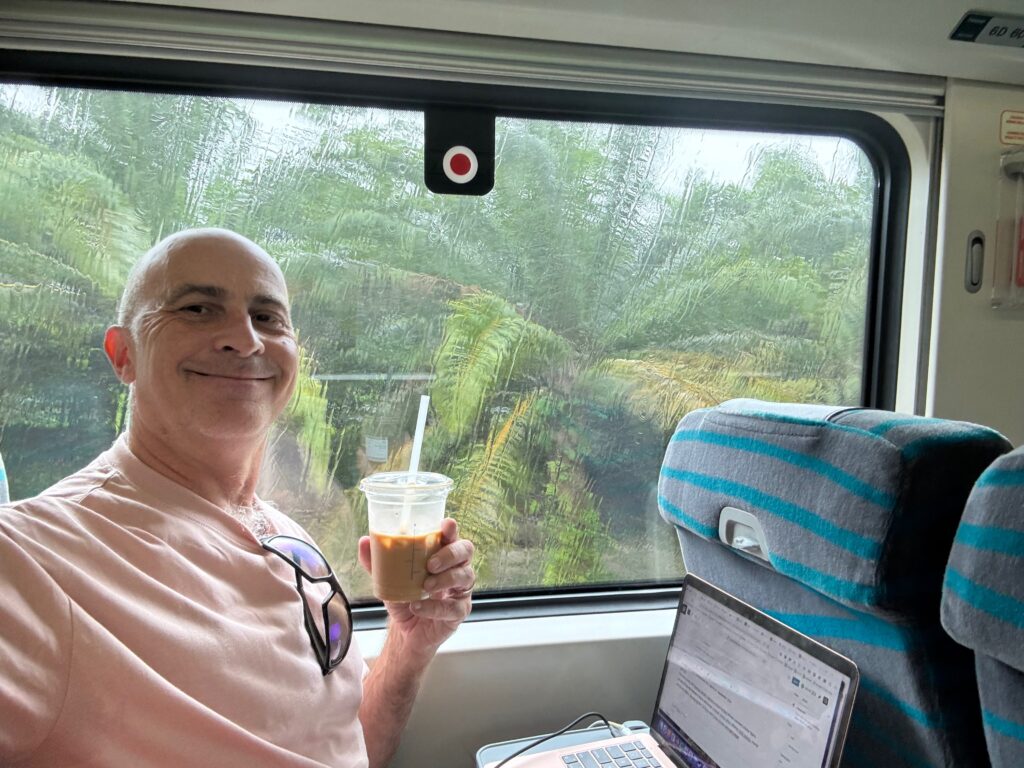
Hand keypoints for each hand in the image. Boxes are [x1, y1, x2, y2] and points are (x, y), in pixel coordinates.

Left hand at [358, 518, 474, 657]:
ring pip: (466, 576)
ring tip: (425, 586)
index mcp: (441, 554)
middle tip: (431, 564)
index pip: (451, 536)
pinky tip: (418, 607)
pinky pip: (454, 607)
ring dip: (445, 579)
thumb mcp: (388, 579)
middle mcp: (456, 568)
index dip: (451, 529)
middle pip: (466, 551)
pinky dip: (434, 607)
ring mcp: (460, 590)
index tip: (446, 525)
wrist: (405, 631)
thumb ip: (377, 561)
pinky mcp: (459, 611)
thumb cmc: (403, 598)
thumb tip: (364, 541)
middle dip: (450, 554)